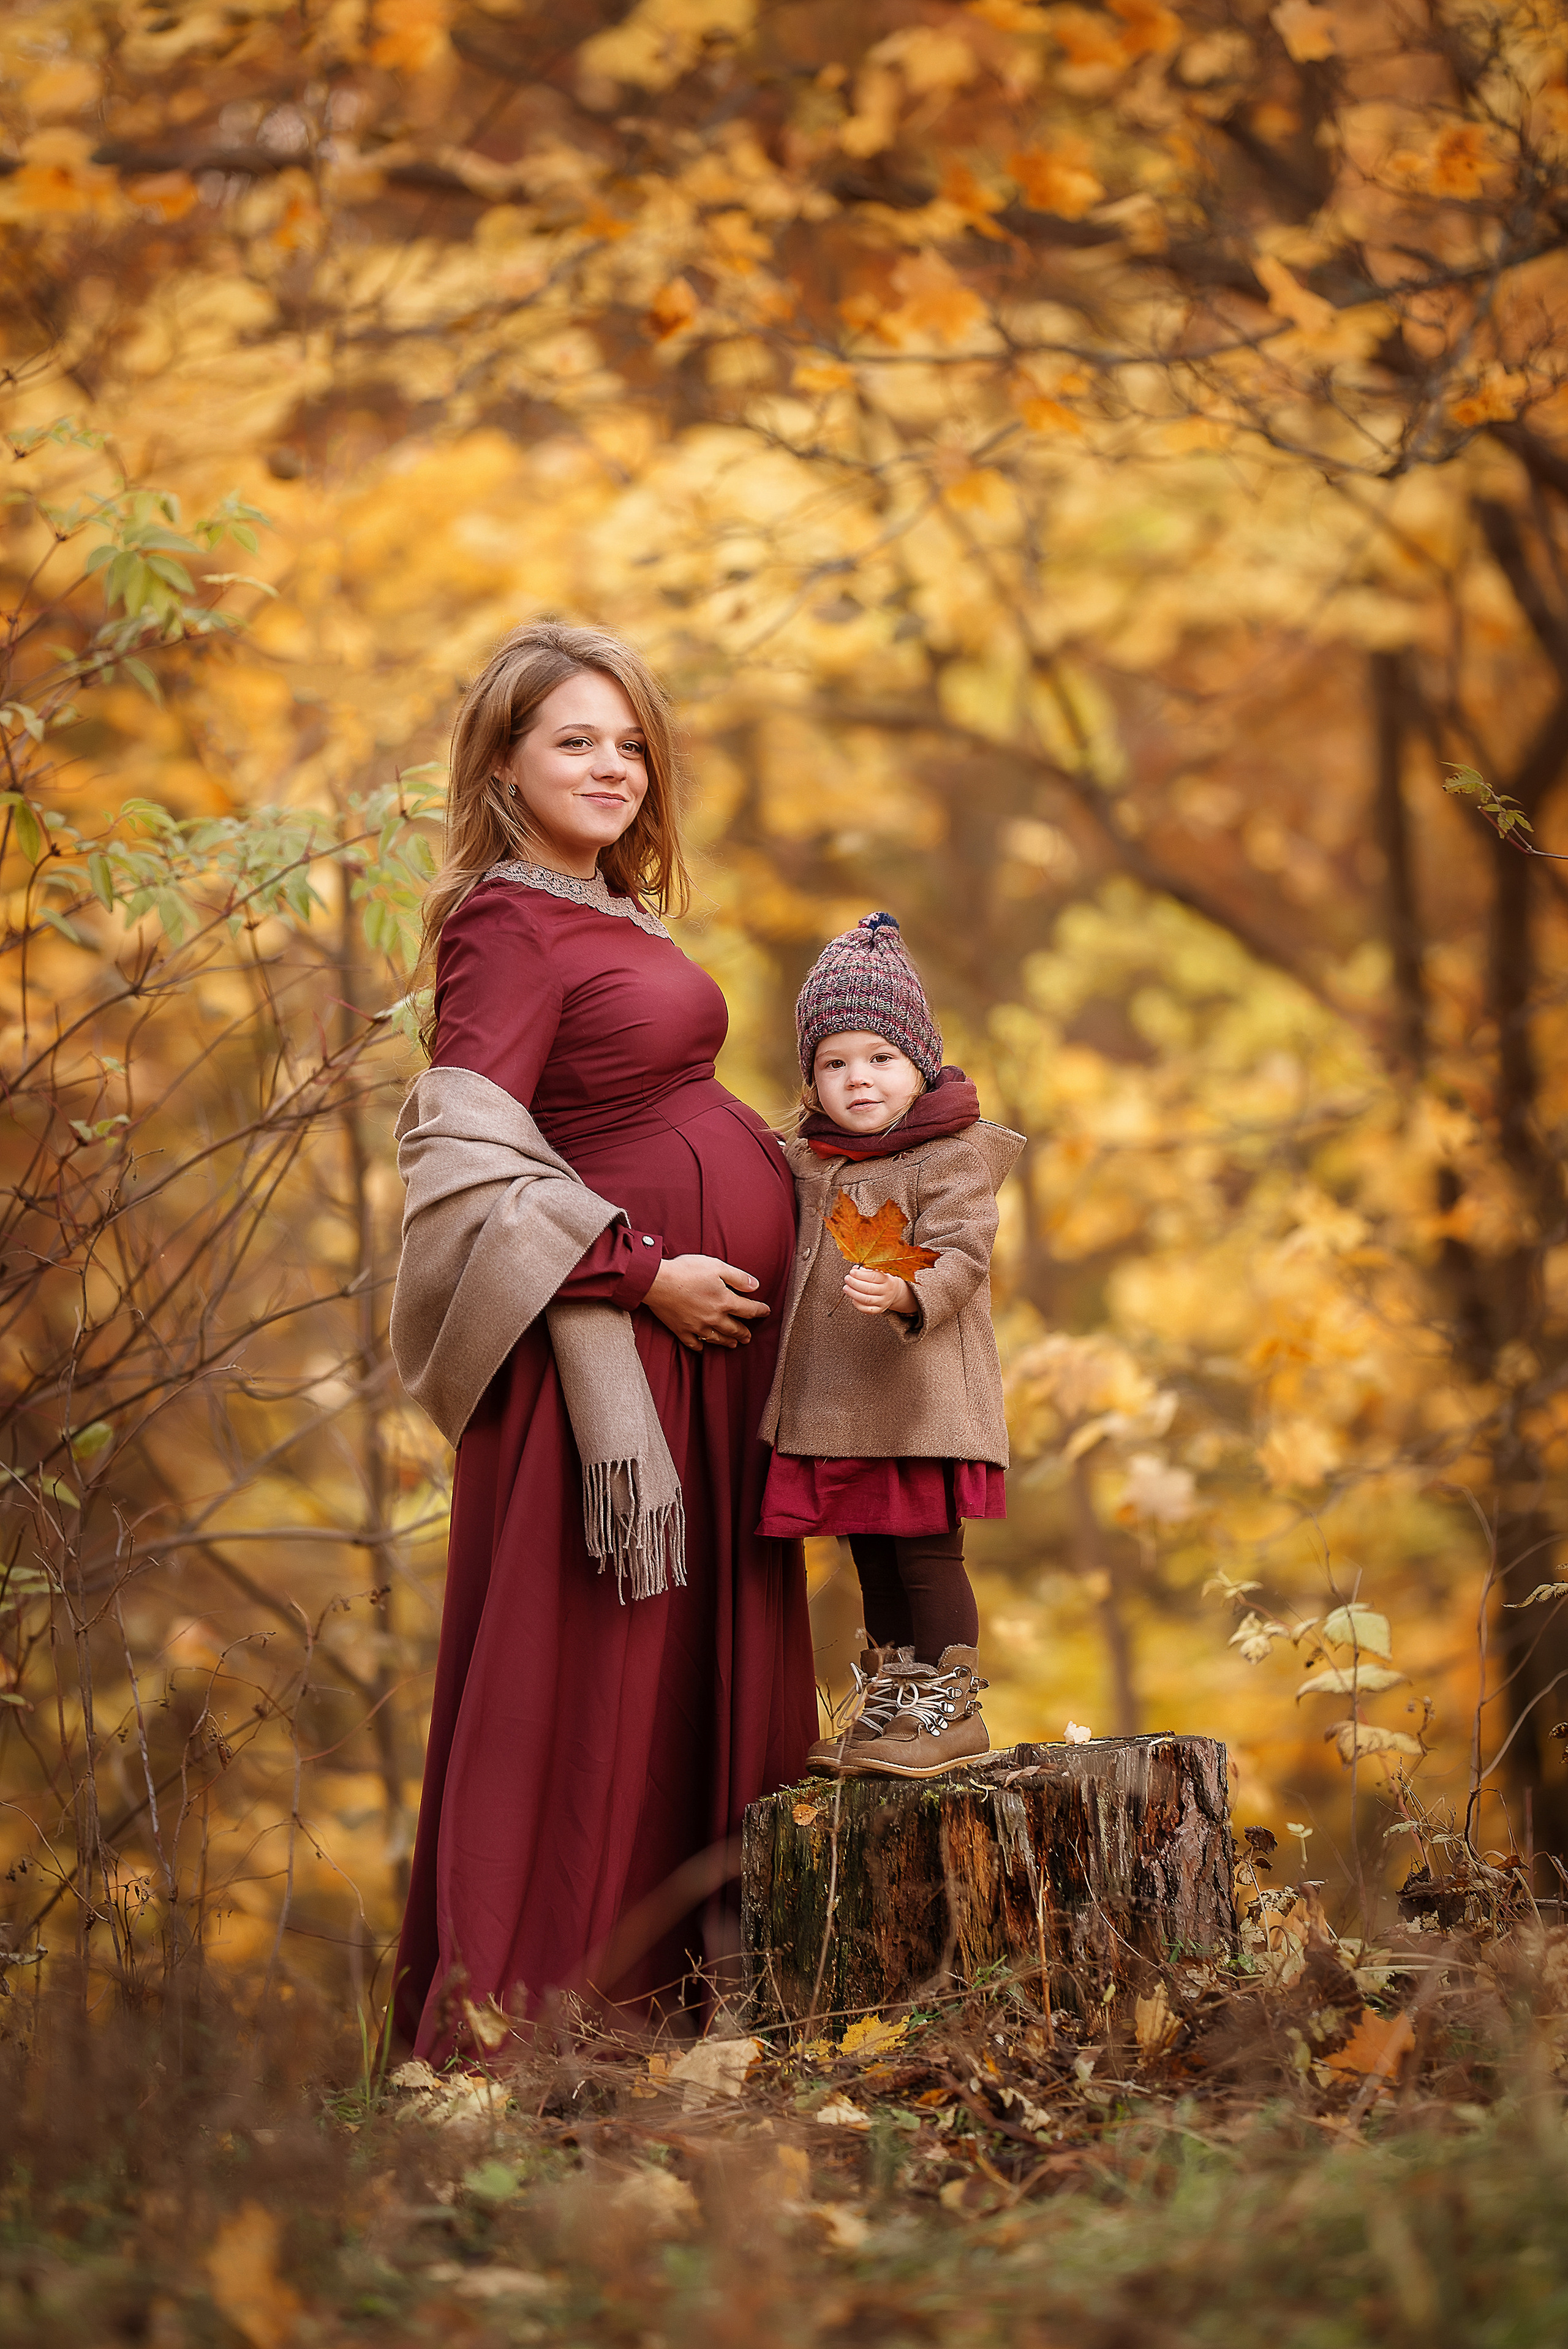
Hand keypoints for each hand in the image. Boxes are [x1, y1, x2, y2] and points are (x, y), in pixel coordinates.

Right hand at [645, 1254, 770, 1350]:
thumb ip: (738, 1277)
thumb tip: (755, 1285)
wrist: (657, 1282)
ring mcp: (697, 1326)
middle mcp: (714, 1317)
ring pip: (717, 1338)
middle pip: (734, 1328)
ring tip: (733, 1344)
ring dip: (727, 1342)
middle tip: (749, 1337)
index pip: (748, 1309)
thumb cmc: (686, 1271)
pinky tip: (703, 1348)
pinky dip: (700, 1347)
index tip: (766, 1312)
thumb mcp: (717, 1266)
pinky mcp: (681, 1330)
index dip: (760, 1311)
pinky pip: (694, 1343)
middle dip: (744, 1332)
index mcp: (725, 1301)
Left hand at [842, 1266, 916, 1317]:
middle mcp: (886, 1291)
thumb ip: (866, 1270)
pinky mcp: (879, 1310)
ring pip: (866, 1300)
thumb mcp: (878, 1272)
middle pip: (869, 1289)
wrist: (895, 1292)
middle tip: (847, 1279)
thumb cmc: (883, 1280)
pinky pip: (867, 1309)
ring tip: (846, 1288)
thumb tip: (854, 1269)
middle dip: (854, 1283)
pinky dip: (857, 1304)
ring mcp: (883, 1302)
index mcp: (887, 1280)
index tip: (852, 1272)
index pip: (873, 1277)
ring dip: (853, 1293)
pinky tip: (853, 1298)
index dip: (861, 1274)